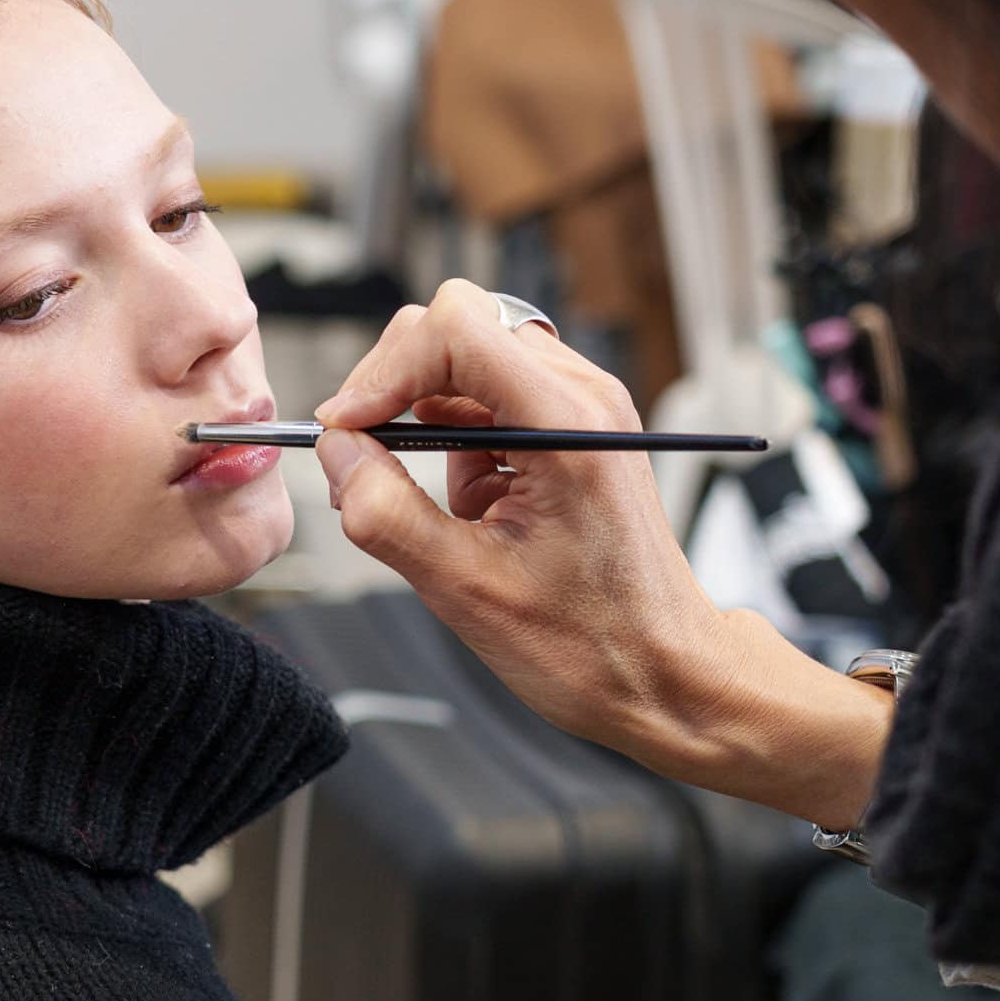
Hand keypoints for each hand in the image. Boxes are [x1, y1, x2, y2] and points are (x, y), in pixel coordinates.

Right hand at [313, 282, 726, 757]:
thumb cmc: (593, 643)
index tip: (348, 428)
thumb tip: (336, 454)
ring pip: (470, 365)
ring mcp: (582, 411)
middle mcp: (583, 399)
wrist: (662, 672)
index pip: (457, 328)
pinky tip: (470, 509)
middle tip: (365, 464)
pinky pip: (492, 404)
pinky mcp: (572, 433)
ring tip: (431, 505)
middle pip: (460, 329)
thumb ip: (385, 513)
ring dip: (427, 423)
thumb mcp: (465, 588)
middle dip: (397, 390)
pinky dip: (457, 445)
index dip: (386, 371)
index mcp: (570, 423)